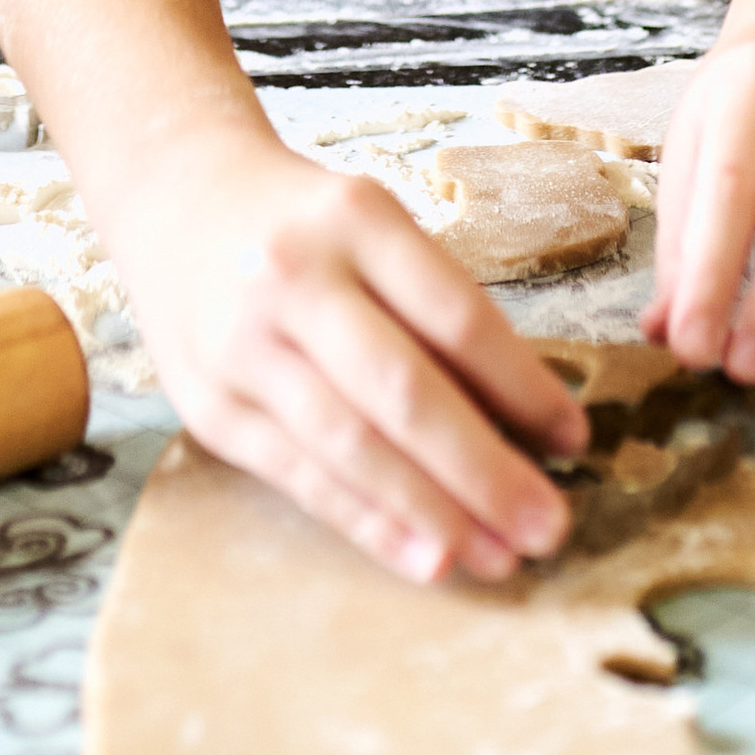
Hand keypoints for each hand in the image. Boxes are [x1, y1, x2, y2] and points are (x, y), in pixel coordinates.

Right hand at [106, 119, 587, 589]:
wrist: (180, 198)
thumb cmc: (305, 223)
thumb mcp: (375, 228)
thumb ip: (435, 310)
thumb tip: (523, 419)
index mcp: (355, 219)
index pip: (455, 315)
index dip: (522, 386)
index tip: (573, 439)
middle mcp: (294, 279)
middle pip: (403, 391)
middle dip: (485, 471)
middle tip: (549, 525)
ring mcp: (244, 347)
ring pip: (352, 446)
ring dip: (434, 513)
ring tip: (497, 557)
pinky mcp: (212, 407)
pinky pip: (301, 477)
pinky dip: (369, 523)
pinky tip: (424, 557)